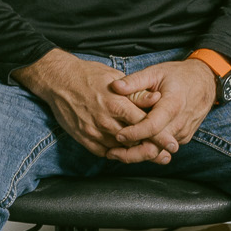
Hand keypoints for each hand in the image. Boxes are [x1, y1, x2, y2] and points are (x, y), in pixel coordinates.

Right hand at [12, 50, 152, 160]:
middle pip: (134, 142)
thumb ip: (136, 92)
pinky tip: (124, 149)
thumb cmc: (88, 75)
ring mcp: (92, 132)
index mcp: (116, 104)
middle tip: (163, 154)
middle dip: (150, 149)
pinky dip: (115, 152)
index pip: (144, 125)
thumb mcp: (115, 78)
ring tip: (147, 153)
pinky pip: (103, 151)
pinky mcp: (83, 138)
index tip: (172, 145)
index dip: (160, 136)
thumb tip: (157, 99)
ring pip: (119, 150)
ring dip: (134, 152)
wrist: (57, 80)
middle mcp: (105, 121)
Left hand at [106, 58, 218, 163]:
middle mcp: (180, 122)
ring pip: (160, 151)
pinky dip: (149, 150)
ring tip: (117, 152)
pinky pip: (165, 148)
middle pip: (156, 146)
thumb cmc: (179, 75)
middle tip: (111, 153)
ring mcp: (183, 132)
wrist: (206, 81)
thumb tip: (115, 86)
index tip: (118, 135)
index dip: (135, 133)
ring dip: (139, 153)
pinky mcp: (183, 137)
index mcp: (173, 104)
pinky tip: (132, 147)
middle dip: (133, 153)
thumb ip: (135, 80)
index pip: (153, 126)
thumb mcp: (156, 72)